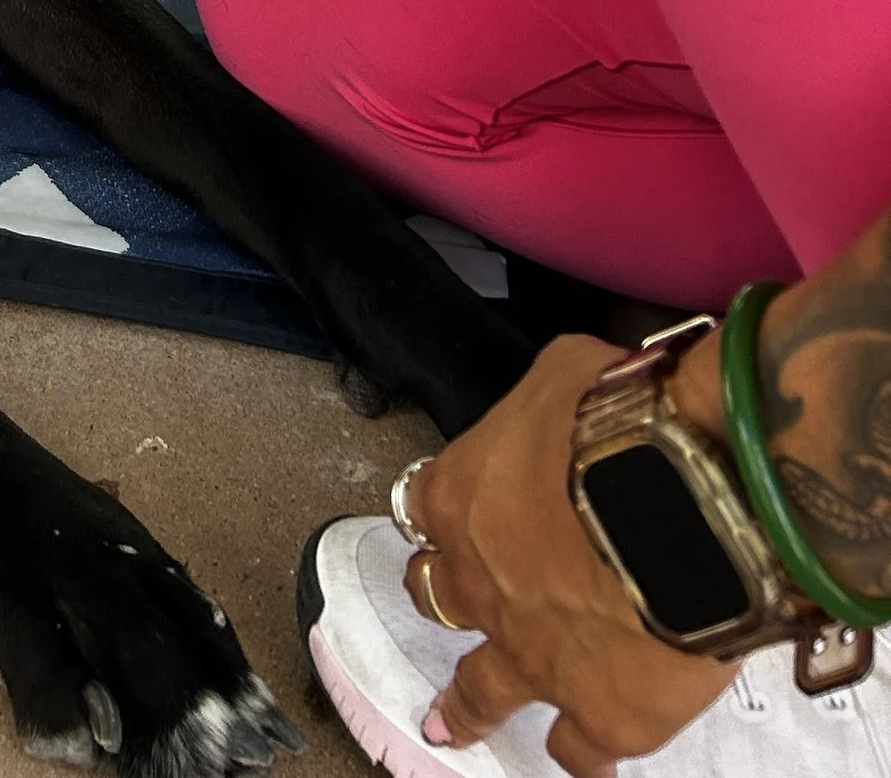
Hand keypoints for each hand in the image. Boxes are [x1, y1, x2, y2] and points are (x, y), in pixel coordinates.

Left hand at [416, 336, 736, 776]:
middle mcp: (481, 582)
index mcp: (461, 497)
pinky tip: (584, 762)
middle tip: (438, 603)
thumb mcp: (570, 372)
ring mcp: (533, 656)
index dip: (440, 511)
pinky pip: (578, 749)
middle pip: (439, 594)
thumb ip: (554, 402)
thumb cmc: (624, 422)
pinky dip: (580, 754)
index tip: (442, 518)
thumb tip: (578, 395)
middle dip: (442, 594)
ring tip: (449, 725)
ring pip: (482, 691)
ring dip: (467, 706)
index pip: (425, 506)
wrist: (687, 503)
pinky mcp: (600, 713)